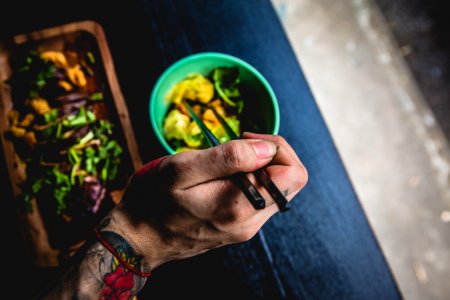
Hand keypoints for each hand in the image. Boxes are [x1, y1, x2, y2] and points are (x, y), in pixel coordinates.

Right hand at [105, 133, 307, 271]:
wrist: (138, 239)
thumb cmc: (152, 201)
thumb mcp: (182, 169)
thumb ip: (228, 158)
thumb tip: (267, 149)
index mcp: (240, 206)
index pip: (293, 173)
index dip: (277, 146)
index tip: (246, 138)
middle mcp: (250, 222)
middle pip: (290, 181)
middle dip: (271, 154)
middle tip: (239, 144)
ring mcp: (246, 227)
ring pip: (276, 189)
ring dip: (259, 167)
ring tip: (225, 161)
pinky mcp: (239, 226)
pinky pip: (260, 198)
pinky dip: (250, 179)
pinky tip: (223, 175)